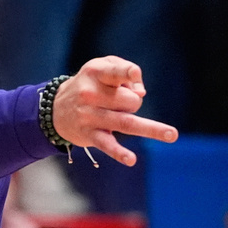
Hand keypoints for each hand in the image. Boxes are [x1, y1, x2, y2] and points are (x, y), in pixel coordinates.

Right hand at [51, 56, 177, 166]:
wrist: (55, 109)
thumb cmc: (88, 84)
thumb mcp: (101, 68)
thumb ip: (124, 70)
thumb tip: (140, 92)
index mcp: (96, 74)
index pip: (114, 72)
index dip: (126, 73)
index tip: (134, 75)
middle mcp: (91, 94)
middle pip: (129, 101)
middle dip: (133, 102)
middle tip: (118, 103)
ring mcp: (90, 116)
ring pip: (126, 122)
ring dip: (151, 129)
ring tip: (172, 135)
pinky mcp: (89, 135)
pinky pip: (107, 144)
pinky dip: (119, 153)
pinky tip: (131, 159)